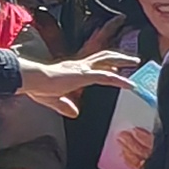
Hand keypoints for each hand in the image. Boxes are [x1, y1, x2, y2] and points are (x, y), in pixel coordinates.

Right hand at [16, 49, 144, 108]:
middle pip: (103, 56)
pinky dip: (120, 80)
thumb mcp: (54, 100)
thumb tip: (74, 113)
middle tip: (132, 59)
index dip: (105, 64)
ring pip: (108, 60)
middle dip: (118, 57)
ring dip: (123, 61)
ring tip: (136, 62)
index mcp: (72, 70)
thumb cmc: (37, 87)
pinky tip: (130, 84)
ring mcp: (82, 69)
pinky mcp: (84, 75)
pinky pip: (106, 77)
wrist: (32, 80)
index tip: (116, 67)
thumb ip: (65, 105)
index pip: (92, 64)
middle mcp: (79, 65)